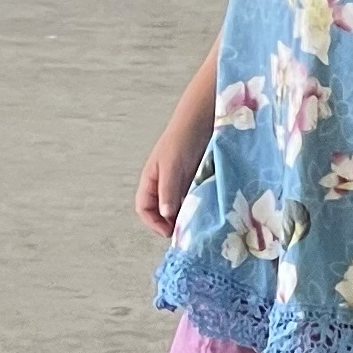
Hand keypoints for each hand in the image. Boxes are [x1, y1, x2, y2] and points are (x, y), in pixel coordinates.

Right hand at [135, 114, 211, 239]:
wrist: (203, 120)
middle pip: (162, 212)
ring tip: (198, 225)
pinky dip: (198, 208)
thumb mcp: (172, 166)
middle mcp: (164, 185)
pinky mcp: (196, 181)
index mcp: (151, 181)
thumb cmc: (182, 139)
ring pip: (179, 208)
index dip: (153, 223)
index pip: (144, 209)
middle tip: (186, 232)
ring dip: (186, 217)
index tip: (169, 232)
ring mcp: (180, 183)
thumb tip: (166, 215)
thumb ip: (168, 191)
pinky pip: (194, 200)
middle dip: (171, 224)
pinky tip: (208, 212)